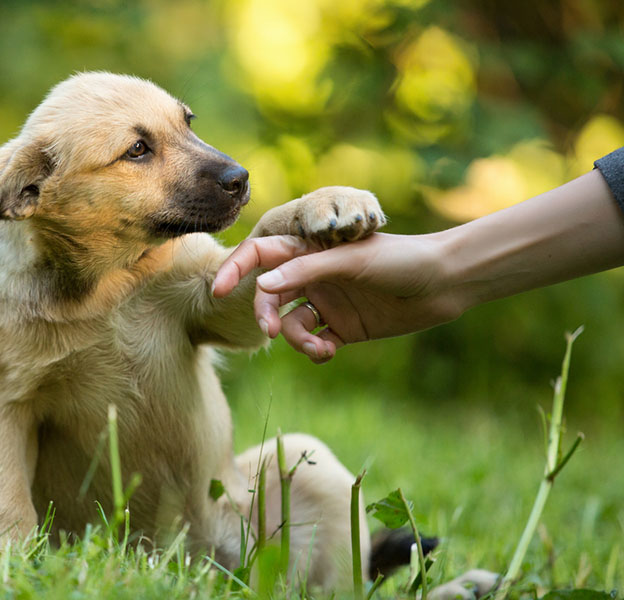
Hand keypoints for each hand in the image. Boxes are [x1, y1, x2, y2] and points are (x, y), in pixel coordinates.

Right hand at [212, 232, 459, 362]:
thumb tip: (260, 286)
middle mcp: (314, 275)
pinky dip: (315, 351)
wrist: (444, 282)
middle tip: (272, 332)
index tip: (218, 290)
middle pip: (271, 295)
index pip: (262, 255)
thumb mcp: (351, 261)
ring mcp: (327, 302)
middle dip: (267, 314)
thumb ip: (305, 270)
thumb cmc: (400, 259)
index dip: (237, 269)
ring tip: (320, 349)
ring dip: (297, 340)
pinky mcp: (343, 327)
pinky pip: (314, 342)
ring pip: (291, 324)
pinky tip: (330, 352)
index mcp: (311, 250)